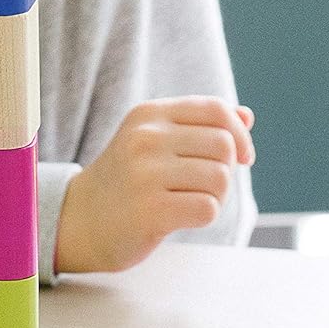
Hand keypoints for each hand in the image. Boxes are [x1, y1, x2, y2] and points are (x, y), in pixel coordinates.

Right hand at [54, 96, 256, 274]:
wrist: (82, 219)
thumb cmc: (129, 179)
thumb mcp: (156, 141)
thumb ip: (200, 126)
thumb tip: (246, 116)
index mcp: (150, 114)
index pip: (215, 109)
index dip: (239, 133)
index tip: (243, 156)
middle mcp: (146, 137)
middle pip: (224, 145)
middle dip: (226, 169)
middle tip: (204, 185)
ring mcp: (146, 173)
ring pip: (220, 178)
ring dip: (217, 195)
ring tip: (190, 200)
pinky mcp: (150, 210)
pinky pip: (207, 208)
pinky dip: (205, 215)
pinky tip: (182, 216)